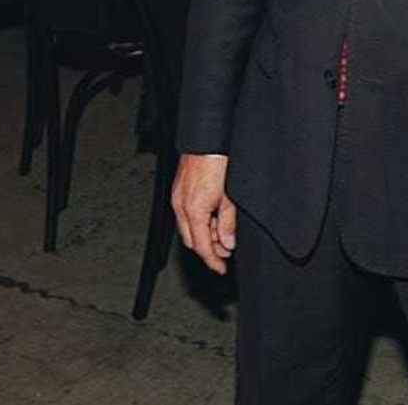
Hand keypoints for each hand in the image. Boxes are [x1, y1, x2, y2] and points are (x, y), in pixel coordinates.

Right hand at [171, 153, 237, 273]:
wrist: (207, 139)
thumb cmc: (219, 162)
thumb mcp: (230, 197)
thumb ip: (228, 223)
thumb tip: (227, 243)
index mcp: (193, 210)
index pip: (201, 246)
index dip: (212, 260)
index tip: (221, 268)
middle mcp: (181, 206)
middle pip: (191, 240)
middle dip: (208, 249)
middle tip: (225, 250)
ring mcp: (177, 197)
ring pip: (188, 228)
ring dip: (204, 234)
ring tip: (222, 232)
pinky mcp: (179, 190)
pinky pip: (186, 214)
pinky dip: (199, 221)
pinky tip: (213, 217)